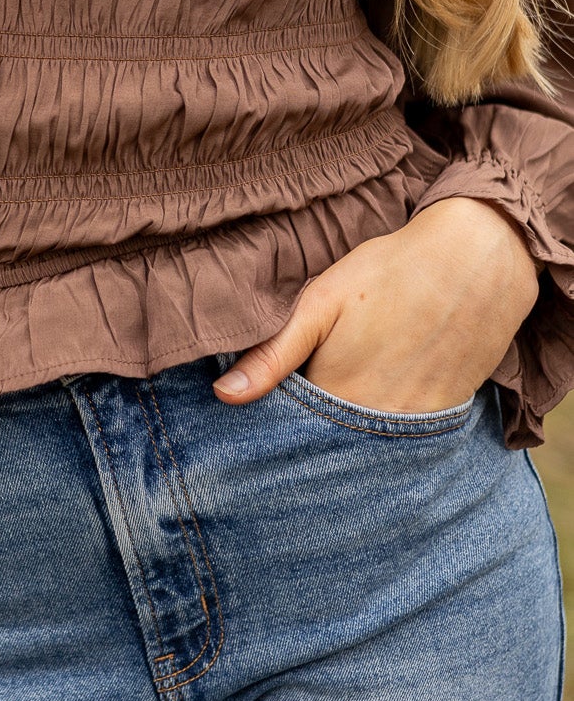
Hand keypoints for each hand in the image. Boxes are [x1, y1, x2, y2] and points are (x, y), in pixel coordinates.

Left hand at [213, 198, 538, 413]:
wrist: (478, 258)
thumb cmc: (390, 272)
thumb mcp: (321, 302)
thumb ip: (273, 355)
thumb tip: (223, 397)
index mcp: (337, 395)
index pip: (291, 430)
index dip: (276, 417)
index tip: (270, 401)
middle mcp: (378, 422)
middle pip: (329, 441)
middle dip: (312, 428)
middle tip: (312, 388)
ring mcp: (417, 423)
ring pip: (368, 442)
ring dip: (350, 427)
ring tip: (352, 384)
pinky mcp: (446, 414)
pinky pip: (407, 436)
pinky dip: (388, 422)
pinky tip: (384, 387)